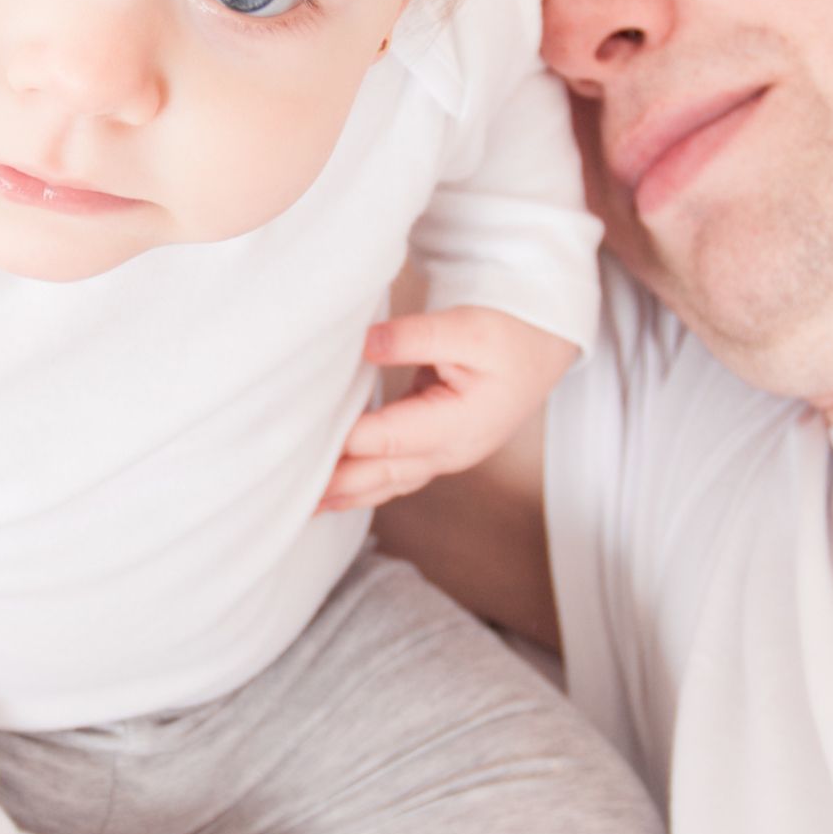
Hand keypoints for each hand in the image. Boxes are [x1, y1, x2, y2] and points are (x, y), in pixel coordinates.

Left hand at [322, 306, 577, 513]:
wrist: (540, 351)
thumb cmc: (509, 337)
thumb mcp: (469, 327)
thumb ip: (415, 337)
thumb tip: (367, 344)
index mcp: (459, 425)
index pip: (388, 438)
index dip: (345, 442)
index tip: (303, 440)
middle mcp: (450, 451)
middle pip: (384, 473)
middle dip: (338, 484)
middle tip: (291, 494)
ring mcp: (444, 456)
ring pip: (388, 483)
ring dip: (348, 495)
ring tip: (304, 506)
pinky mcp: (436, 451)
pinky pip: (394, 476)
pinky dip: (364, 486)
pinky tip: (336, 492)